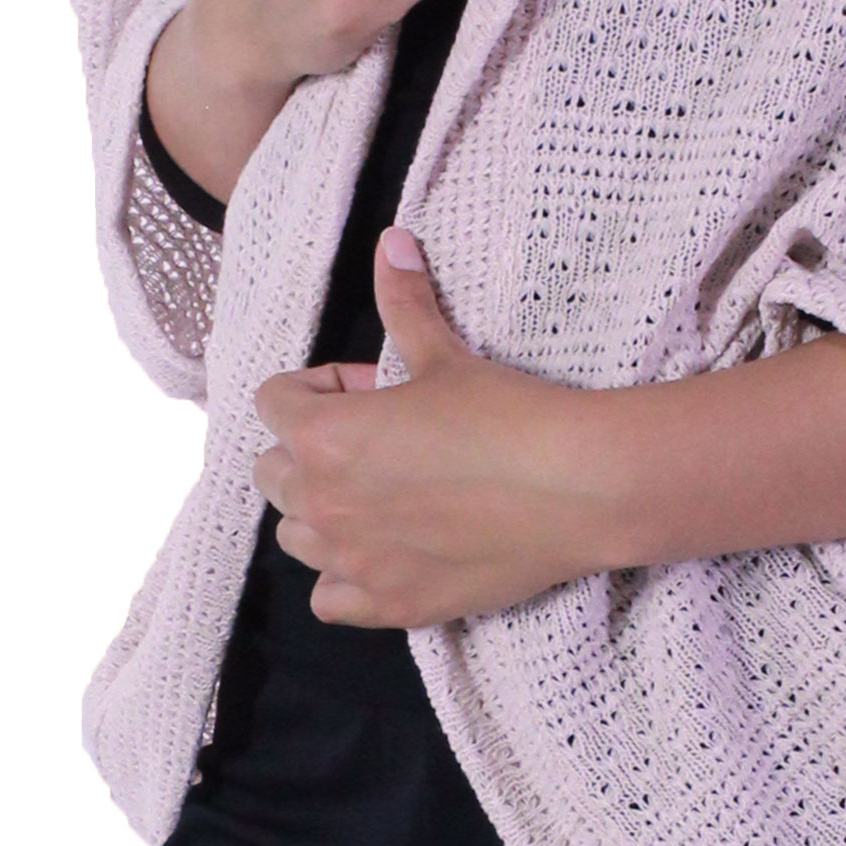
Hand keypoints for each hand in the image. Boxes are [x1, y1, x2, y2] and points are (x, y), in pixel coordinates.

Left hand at [251, 228, 610, 629]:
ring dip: (322, 510)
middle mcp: (323, 505)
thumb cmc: (505, 415)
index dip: (320, 388)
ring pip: (296, 535)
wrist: (572, 488)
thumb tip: (390, 240)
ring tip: (381, 492)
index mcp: (324, 436)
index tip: (370, 389)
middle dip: (311, 448)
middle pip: (272, 471)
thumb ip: (404, 301)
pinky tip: (387, 549)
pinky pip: (328, 598)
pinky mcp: (390, 605)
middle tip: (378, 437)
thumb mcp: (444, 355)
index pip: (273, 403)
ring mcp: (353, 563)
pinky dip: (345, 577)